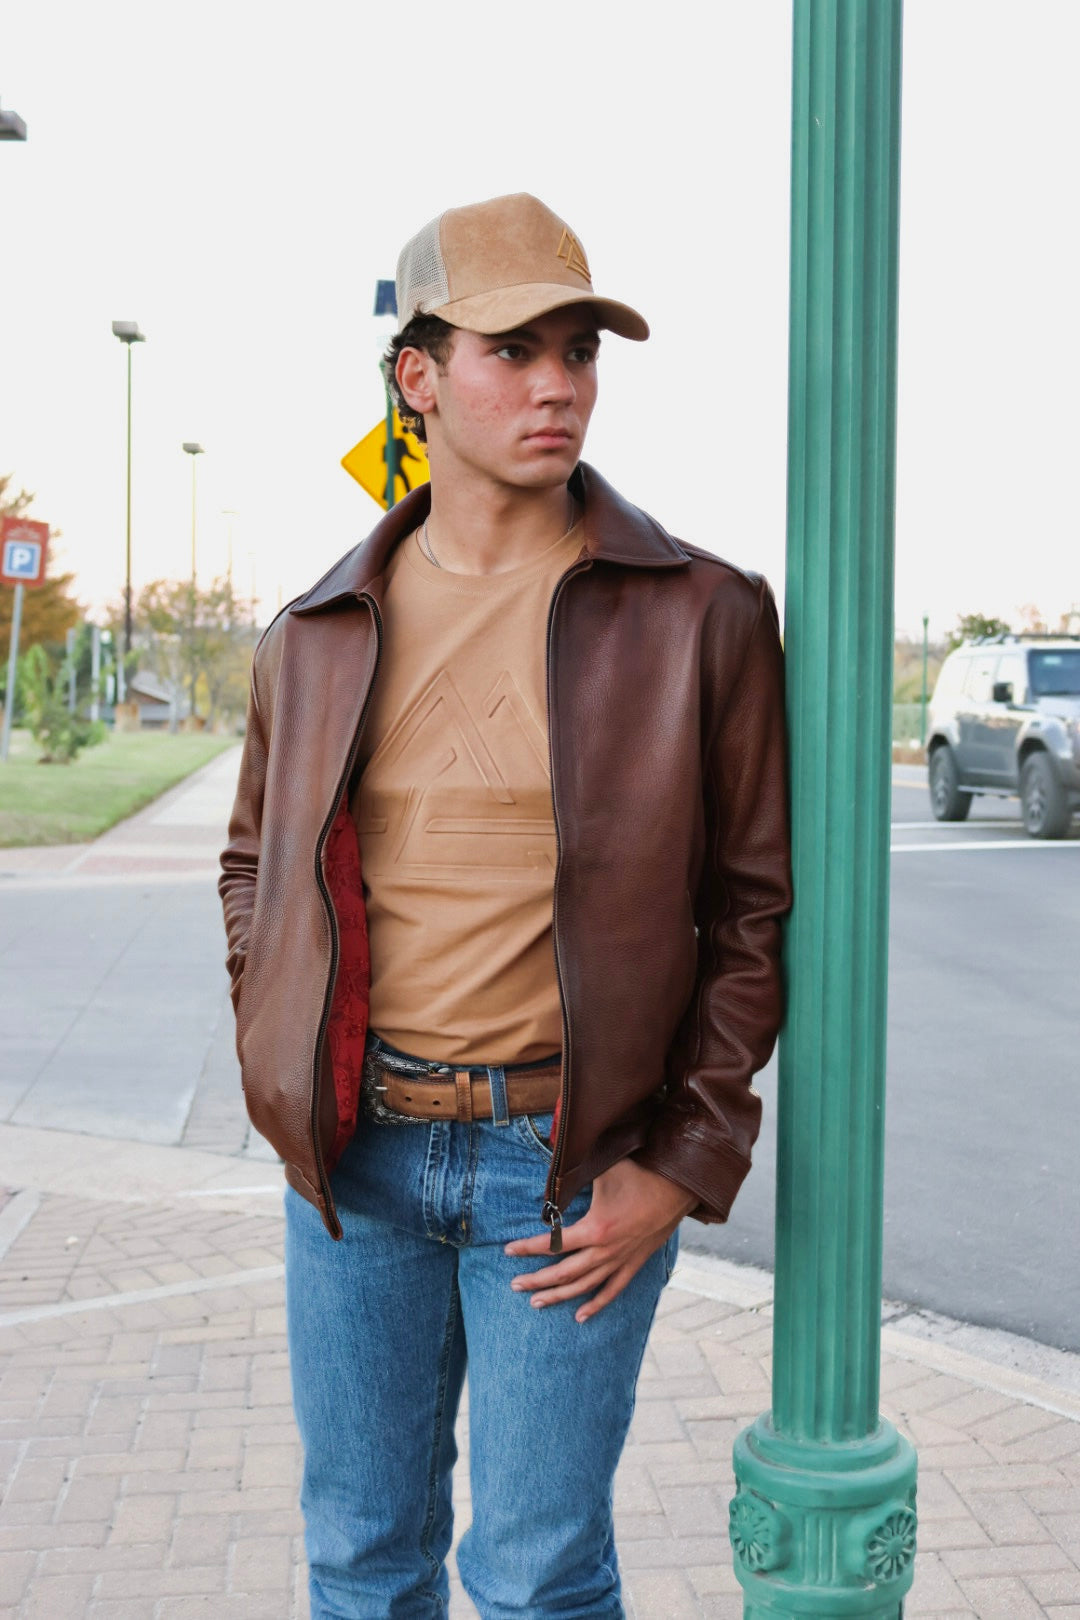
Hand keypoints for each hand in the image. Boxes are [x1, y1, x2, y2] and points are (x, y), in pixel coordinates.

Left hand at [504, 1158, 695, 1322]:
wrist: (679, 1186)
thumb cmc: (640, 1172)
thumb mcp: (603, 1168)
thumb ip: (576, 1172)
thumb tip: (553, 1166)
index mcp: (595, 1228)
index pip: (553, 1243)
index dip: (528, 1248)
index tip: (508, 1251)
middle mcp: (606, 1250)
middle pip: (564, 1272)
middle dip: (536, 1280)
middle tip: (515, 1285)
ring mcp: (621, 1260)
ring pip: (585, 1286)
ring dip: (559, 1296)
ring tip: (536, 1302)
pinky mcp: (635, 1263)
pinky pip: (613, 1290)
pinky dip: (596, 1304)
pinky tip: (580, 1316)